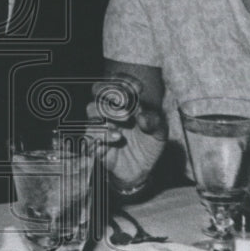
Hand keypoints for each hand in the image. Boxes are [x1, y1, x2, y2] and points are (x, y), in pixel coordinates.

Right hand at [86, 72, 166, 190]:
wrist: (142, 170)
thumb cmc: (148, 145)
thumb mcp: (160, 133)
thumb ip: (154, 122)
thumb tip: (142, 116)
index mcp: (123, 102)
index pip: (116, 82)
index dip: (124, 80)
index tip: (139, 88)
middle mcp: (108, 110)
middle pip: (97, 89)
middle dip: (111, 92)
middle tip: (128, 102)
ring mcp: (100, 125)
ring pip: (91, 109)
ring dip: (108, 111)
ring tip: (127, 119)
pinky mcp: (94, 143)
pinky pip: (89, 134)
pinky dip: (103, 133)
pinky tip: (118, 137)